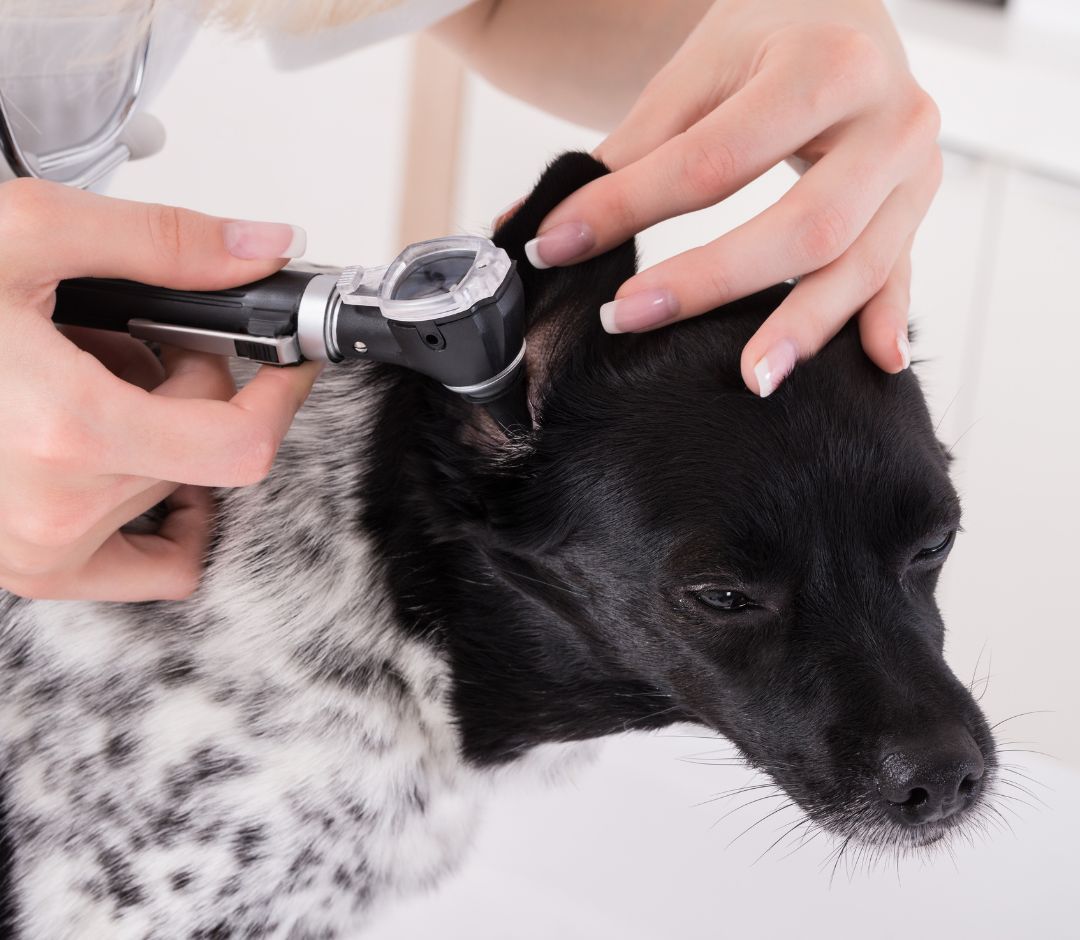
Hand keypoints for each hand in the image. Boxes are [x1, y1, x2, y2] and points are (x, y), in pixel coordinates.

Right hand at [0, 178, 318, 600]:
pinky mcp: (27, 568)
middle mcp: (53, 507)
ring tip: (86, 378)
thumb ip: (162, 243)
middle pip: (205, 454)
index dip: (279, 399)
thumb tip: (260, 245)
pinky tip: (127, 453)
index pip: (239, 445)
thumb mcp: (28, 235)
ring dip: (158, 430)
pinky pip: (145, 566)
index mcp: (64, 429)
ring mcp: (37, 549)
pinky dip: (163, 513)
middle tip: (133, 340)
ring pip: (173, 492)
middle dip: (194, 386)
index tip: (286, 363)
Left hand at [523, 0, 941, 395]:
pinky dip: (888, 317)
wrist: (838, 14)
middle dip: (712, 279)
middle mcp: (889, 116)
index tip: (556, 247)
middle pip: (805, 222)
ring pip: (862, 261)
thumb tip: (529, 230)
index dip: (627, 207)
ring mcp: (916, 167)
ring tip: (750, 378)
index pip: (712, 158)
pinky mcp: (919, 203)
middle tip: (627, 316)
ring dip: (804, 325)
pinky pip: (901, 270)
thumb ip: (623, 156)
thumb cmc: (763, 41)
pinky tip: (877, 365)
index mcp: (824, 64)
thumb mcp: (695, 75)